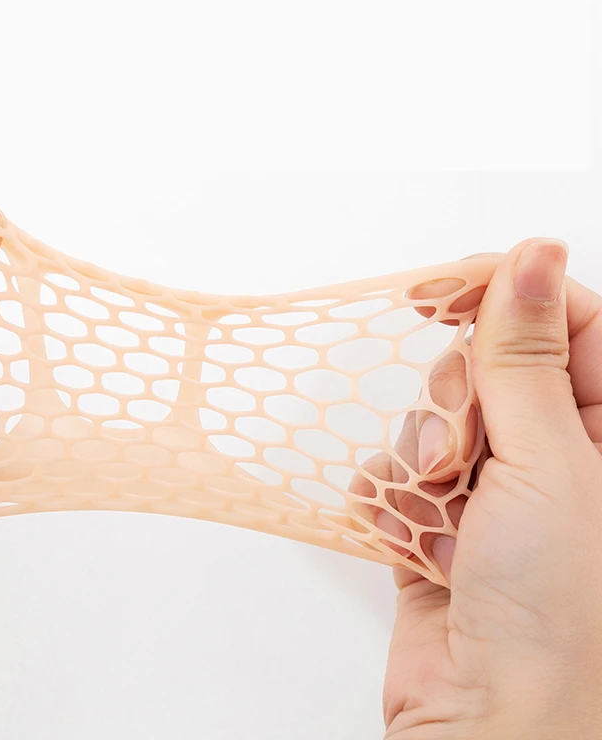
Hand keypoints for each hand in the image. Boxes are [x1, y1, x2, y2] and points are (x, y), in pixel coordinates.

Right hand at [379, 239, 601, 738]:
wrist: (490, 723)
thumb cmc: (555, 611)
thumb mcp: (548, 462)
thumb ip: (526, 355)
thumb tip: (534, 255)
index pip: (561, 320)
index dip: (499, 294)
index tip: (434, 291)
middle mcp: (553, 455)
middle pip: (484, 369)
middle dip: (457, 400)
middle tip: (463, 448)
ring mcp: (491, 489)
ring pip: (432, 419)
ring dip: (422, 458)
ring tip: (442, 512)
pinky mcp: (436, 521)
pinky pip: (392, 470)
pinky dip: (388, 496)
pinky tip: (409, 537)